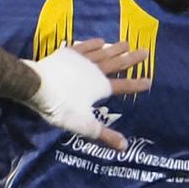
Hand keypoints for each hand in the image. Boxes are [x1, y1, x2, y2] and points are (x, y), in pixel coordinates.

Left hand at [27, 39, 151, 149]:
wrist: (38, 86)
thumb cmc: (63, 107)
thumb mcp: (85, 125)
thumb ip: (105, 135)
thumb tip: (125, 147)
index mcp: (101, 87)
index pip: (124, 86)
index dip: (137, 85)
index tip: (150, 80)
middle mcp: (95, 70)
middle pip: (117, 63)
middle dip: (132, 59)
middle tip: (145, 51)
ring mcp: (82, 60)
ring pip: (103, 52)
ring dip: (115, 48)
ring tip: (126, 43)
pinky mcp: (68, 53)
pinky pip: (85, 46)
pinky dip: (93, 43)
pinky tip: (100, 40)